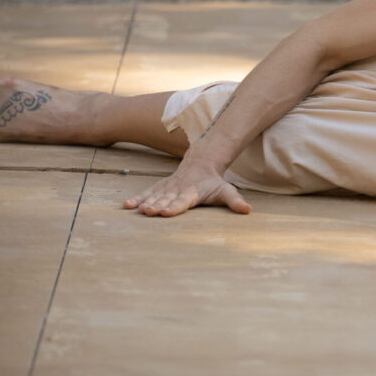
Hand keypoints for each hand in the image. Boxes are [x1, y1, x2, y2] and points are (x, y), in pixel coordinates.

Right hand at [122, 160, 251, 217]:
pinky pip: (146, 192)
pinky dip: (137, 198)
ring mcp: (167, 188)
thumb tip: (248, 210)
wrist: (201, 163)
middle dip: (158, 205)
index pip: (183, 201)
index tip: (167, 212)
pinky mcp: (159, 188)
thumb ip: (235, 201)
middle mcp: (177, 190)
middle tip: (150, 212)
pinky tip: (127, 205)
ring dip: (145, 202)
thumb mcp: (226, 191)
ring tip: (137, 210)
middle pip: (167, 199)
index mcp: (192, 192)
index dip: (175, 206)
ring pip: (155, 196)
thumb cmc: (214, 183)